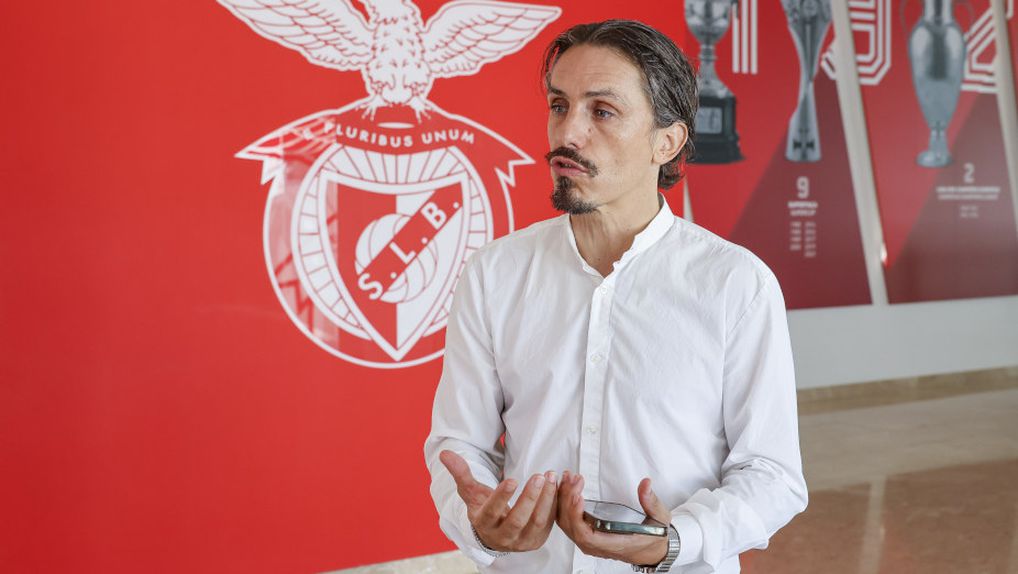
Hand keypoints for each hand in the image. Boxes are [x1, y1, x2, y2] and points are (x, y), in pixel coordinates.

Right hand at [439, 450, 557, 552]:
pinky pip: (549, 523)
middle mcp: (503, 537)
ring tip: (551, 477)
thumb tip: (445, 453)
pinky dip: (554, 504)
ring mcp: (522, 541)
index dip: (502, 497)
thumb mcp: (471, 492)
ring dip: (546, 499)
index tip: (513, 479)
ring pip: (537, 522)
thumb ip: (460, 473)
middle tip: (539, 476)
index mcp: (484, 523)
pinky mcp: (537, 539)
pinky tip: (558, 486)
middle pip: (518, 519)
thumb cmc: (483, 508)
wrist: (495, 533)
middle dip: (529, 497)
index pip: (492, 512)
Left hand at [556, 471, 671, 565]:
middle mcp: (599, 546)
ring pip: (567, 524)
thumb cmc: (654, 536)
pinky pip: (568, 523)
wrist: (651, 550)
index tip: (578, 497)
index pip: (588, 536)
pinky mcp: (587, 536)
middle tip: (574, 480)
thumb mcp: (659, 518)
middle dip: (569, 501)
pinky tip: (566, 487)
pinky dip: (564, 504)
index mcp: (616, 543)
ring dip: (564, 500)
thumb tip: (645, 484)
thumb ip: (651, 501)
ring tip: (568, 479)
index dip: (578, 517)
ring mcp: (590, 542)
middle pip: (572, 527)